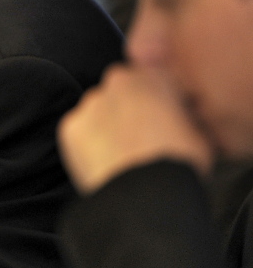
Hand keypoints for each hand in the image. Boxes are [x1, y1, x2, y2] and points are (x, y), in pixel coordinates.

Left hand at [59, 64, 213, 192]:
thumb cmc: (179, 162)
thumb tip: (180, 121)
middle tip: (139, 139)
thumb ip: (183, 115)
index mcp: (153, 77)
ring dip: (106, 126)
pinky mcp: (69, 127)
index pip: (153, 78)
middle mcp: (118, 82)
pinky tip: (103, 163)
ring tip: (121, 156)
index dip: (158, 100)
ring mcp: (90, 103)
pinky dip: (87, 145)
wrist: (145, 191)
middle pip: (121, 91)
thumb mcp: (198, 132)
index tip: (162, 118)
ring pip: (97, 111)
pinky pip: (79, 133)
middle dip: (128, 108)